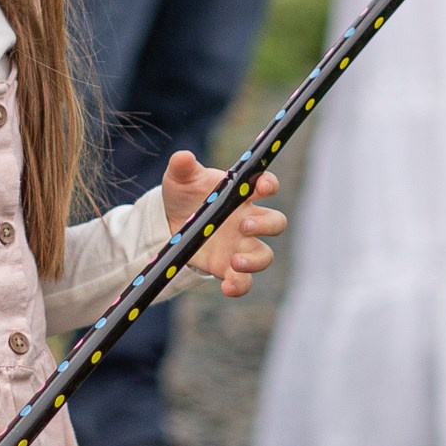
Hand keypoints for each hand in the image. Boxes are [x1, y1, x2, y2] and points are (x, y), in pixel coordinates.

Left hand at [161, 149, 285, 295]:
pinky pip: (244, 281)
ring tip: (236, 261)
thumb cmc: (183, 194)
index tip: (263, 187)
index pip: (266, 186)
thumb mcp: (180, 179)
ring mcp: (240, 246)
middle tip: (243, 225)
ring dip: (255, 261)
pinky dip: (240, 286)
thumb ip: (182, 167)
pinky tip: (226, 288)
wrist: (169, 222)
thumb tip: (182, 157)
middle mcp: (247, 220)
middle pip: (275, 223)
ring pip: (264, 256)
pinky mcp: (227, 267)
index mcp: (241, 195)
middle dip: (266, 225)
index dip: (270, 185)